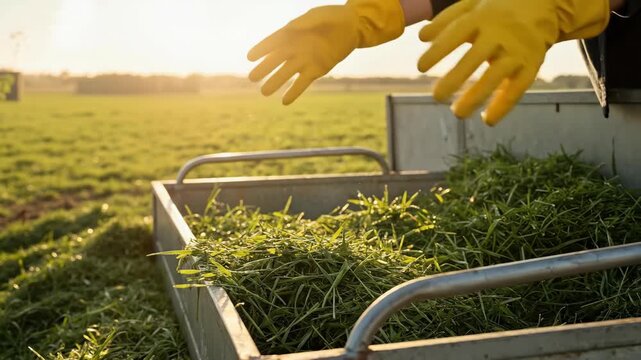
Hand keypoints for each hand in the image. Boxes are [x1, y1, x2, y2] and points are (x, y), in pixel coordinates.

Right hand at [248, 1, 404, 104]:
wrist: (353, 27)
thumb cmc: (334, 17)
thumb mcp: (320, 15)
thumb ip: (306, 21)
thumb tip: (291, 27)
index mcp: (292, 33)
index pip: (273, 42)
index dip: (261, 49)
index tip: (250, 57)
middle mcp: (295, 48)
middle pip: (276, 60)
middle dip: (264, 69)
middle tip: (252, 78)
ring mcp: (305, 60)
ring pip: (286, 74)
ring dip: (275, 83)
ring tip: (264, 92)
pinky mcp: (316, 70)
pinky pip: (302, 83)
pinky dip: (293, 92)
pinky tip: (284, 102)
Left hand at [417, 0, 608, 125]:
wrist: (543, 4)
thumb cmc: (497, 8)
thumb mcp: (472, 4)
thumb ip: (446, 19)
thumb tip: (422, 37)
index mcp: (482, 17)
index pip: (457, 33)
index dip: (439, 50)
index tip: (421, 67)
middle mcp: (500, 33)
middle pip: (476, 57)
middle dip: (455, 78)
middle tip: (436, 97)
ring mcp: (517, 50)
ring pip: (496, 76)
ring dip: (476, 97)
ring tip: (457, 113)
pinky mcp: (532, 64)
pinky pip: (517, 88)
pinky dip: (503, 105)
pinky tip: (488, 120)